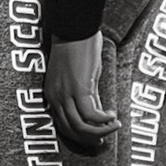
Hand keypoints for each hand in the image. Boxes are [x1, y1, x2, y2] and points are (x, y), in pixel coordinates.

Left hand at [43, 32, 116, 151]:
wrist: (74, 27)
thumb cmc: (77, 47)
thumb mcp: (78, 77)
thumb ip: (86, 95)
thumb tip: (96, 114)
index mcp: (51, 93)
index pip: (62, 125)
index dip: (80, 136)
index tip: (96, 137)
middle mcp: (55, 96)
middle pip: (71, 130)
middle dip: (90, 138)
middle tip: (106, 137)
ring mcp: (65, 92)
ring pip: (81, 126)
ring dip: (100, 131)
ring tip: (114, 125)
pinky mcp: (78, 87)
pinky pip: (91, 114)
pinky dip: (104, 120)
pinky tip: (113, 114)